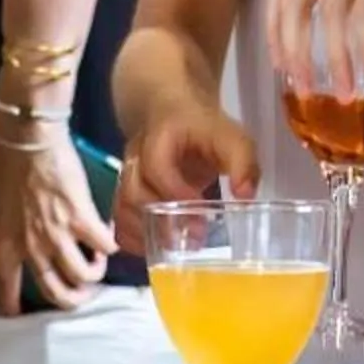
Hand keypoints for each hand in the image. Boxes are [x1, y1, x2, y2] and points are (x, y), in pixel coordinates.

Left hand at [0, 134, 114, 314]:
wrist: (29, 142)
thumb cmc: (1, 167)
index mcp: (4, 245)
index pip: (6, 287)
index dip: (12, 305)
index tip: (17, 314)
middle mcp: (32, 249)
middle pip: (54, 291)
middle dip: (69, 300)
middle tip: (77, 295)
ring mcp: (60, 236)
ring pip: (83, 275)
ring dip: (93, 275)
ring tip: (95, 265)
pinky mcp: (83, 219)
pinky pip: (104, 246)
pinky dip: (109, 247)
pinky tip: (109, 240)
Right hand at [115, 91, 259, 252]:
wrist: (172, 114)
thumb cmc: (205, 129)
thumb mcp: (231, 137)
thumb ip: (242, 163)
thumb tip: (245, 197)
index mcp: (160, 137)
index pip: (156, 166)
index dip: (175, 193)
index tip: (201, 218)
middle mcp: (135, 157)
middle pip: (132, 190)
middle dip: (160, 219)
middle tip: (191, 240)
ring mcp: (126, 175)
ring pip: (121, 207)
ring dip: (144, 232)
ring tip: (174, 248)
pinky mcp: (124, 192)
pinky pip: (118, 218)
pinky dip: (132, 238)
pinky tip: (153, 249)